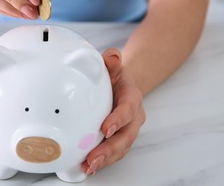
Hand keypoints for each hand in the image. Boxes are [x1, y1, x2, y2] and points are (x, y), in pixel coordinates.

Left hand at [81, 48, 145, 174]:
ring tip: (90, 166)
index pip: (127, 109)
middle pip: (126, 135)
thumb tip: (111, 57)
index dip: (118, 119)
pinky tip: (89, 166)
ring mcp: (128, 130)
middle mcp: (134, 117)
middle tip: (93, 157)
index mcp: (131, 97)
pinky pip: (115, 152)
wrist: (122, 87)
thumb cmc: (115, 77)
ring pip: (121, 148)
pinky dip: (104, 161)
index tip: (105, 128)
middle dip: (110, 149)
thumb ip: (112, 60)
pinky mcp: (120, 139)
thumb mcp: (113, 65)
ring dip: (106, 159)